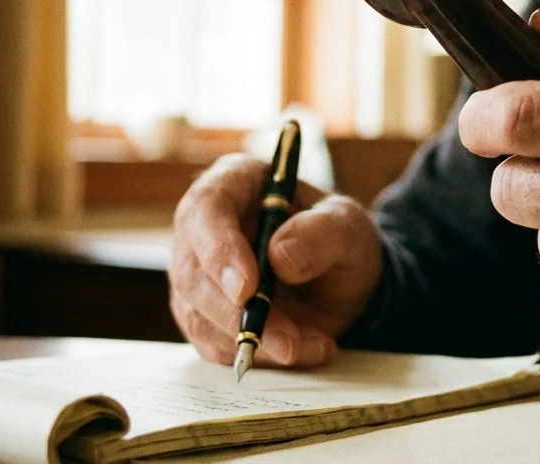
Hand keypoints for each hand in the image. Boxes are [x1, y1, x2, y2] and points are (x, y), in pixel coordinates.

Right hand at [169, 153, 383, 368]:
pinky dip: (259, 356)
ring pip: (199, 317)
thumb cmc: (338, 238)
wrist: (341, 281)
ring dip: (254, 342)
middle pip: (191, 272)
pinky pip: (215, 345)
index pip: (205, 210)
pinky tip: (303, 351)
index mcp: (233, 184)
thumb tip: (279, 256)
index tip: (246, 289)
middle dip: (236, 314)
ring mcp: (197, 274)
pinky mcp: (203, 315)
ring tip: (313, 345)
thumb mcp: (348, 226)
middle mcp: (204, 228)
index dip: (219, 251)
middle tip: (286, 340)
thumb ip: (322, 233)